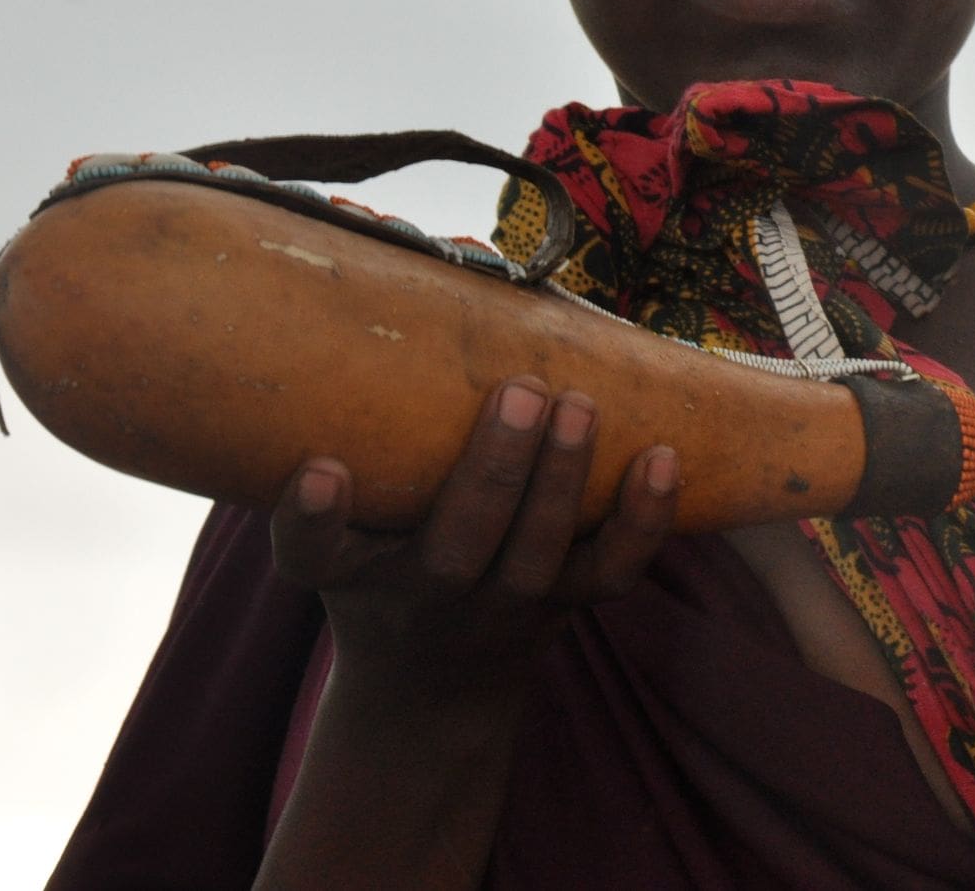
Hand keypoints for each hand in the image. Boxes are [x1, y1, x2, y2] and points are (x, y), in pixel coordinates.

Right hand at [269, 377, 677, 703]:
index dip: (313, 519)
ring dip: (565, 479)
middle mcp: (423, 596)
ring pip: (539, 556)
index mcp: (350, 575)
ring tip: (580, 404)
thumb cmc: (380, 567)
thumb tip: (386, 287)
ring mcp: (502, 607)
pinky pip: (612, 573)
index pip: (311, 556)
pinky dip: (644, 520)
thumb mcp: (344, 526)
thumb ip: (360, 444)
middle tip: (520, 390)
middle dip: (494, 470)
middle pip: (457, 548)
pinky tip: (663, 457)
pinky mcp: (566, 605)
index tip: (323, 471)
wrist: (431, 687)